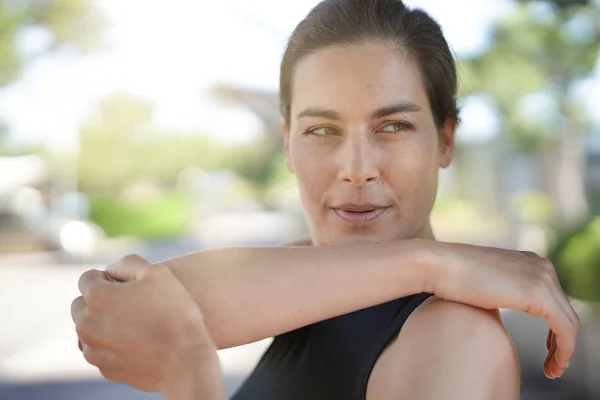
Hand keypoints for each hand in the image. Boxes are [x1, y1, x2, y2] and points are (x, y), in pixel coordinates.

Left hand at [71, 255, 224, 397]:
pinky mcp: (104, 368)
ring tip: (133, 324)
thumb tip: (111, 270)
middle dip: (98, 301)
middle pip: (81, 304)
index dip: (108, 278)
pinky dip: (110, 344)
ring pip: (88, 329)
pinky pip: (99, 350)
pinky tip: (136, 342)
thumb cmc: (175, 313)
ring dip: (102, 323)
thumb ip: (128, 264)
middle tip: (129, 304)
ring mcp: (94, 349)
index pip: (87, 279)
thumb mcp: (158, 273)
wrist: (185, 360)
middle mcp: (87, 324)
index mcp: (98, 297)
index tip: (127, 286)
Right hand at [425, 241, 579, 379]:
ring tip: (552, 370)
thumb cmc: (451, 278)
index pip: (553, 300)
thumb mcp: (484, 283)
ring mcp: (542, 277)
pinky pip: (565, 328)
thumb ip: (498, 288)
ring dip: (564, 350)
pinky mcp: (538, 293)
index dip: (554, 328)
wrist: (438, 266)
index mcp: (529, 261)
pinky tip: (553, 364)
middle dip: (561, 342)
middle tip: (552, 366)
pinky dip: (564, 350)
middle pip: (564, 311)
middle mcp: (541, 265)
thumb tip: (497, 301)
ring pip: (568, 322)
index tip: (548, 350)